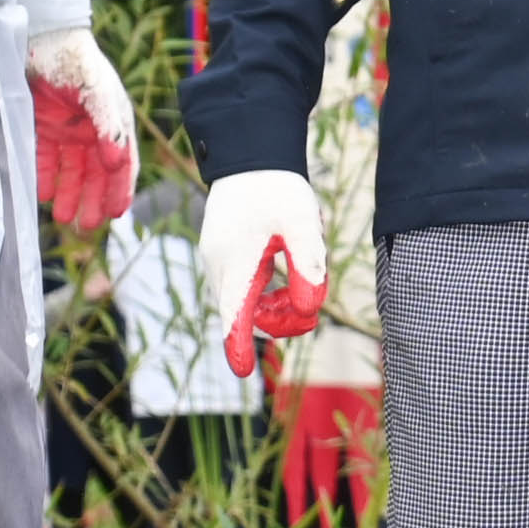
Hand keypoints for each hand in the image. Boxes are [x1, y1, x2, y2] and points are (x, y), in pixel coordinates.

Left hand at [25, 24, 136, 227]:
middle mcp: (93, 131)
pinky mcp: (41, 128)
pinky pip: (43, 159)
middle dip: (93, 199)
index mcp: (115, 123)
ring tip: (64, 218)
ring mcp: (67, 130)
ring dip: (70, 194)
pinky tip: (43, 194)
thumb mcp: (98, 93)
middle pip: (96, 173)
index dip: (120, 188)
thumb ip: (108, 127)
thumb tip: (116, 163)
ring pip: (71, 171)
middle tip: (87, 225)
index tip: (116, 213)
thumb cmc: (78, 62)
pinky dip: (44, 176)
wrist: (42, 39)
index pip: (122, 163)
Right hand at [196, 169, 329, 377]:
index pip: (233, 314)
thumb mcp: (301, 224)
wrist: (251, 155)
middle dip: (277, 320)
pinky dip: (265, 290)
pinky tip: (287, 269)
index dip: (237, 345)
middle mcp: (219, 266)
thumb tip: (310, 307)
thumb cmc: (277, 188)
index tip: (243, 373)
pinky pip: (243, 286)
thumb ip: (307, 264)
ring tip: (302, 277)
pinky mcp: (224, 254)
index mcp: (235, 261)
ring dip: (273, 304)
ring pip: (244, 300)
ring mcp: (218, 260)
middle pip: (243, 313)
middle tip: (308, 309)